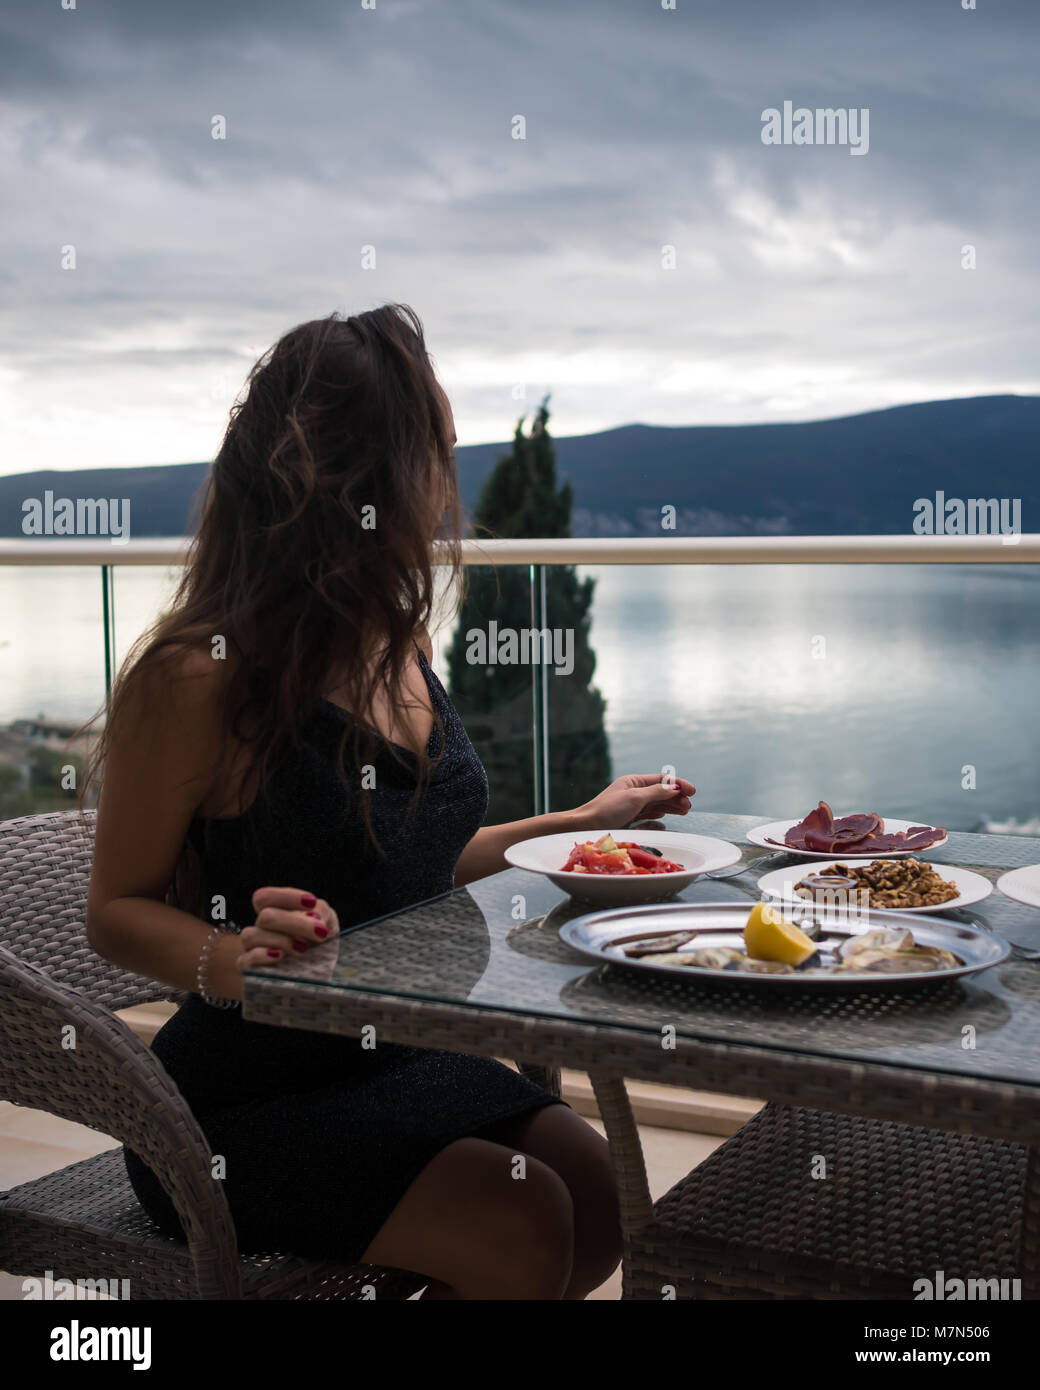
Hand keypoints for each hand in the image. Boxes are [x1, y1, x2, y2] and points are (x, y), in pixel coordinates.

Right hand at [238, 887, 339, 969]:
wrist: (318, 978)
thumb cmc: (320, 945)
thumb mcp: (326, 923)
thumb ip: (321, 912)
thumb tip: (312, 916)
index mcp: (274, 912)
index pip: (265, 897)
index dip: (286, 896)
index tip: (312, 902)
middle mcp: (260, 929)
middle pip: (265, 917)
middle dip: (296, 923)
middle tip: (320, 932)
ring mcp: (252, 950)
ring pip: (251, 936)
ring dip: (281, 940)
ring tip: (303, 949)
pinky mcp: (251, 971)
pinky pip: (245, 960)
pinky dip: (261, 955)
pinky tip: (280, 956)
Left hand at [572, 773, 694, 830]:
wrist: (585, 827)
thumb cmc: (608, 810)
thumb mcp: (635, 798)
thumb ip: (657, 792)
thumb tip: (675, 786)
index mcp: (633, 782)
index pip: (661, 780)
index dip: (678, 784)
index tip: (693, 791)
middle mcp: (633, 793)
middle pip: (661, 793)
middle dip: (676, 797)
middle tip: (689, 806)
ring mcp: (631, 807)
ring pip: (656, 805)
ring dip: (670, 807)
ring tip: (684, 811)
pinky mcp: (628, 821)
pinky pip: (647, 818)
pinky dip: (657, 819)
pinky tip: (664, 822)